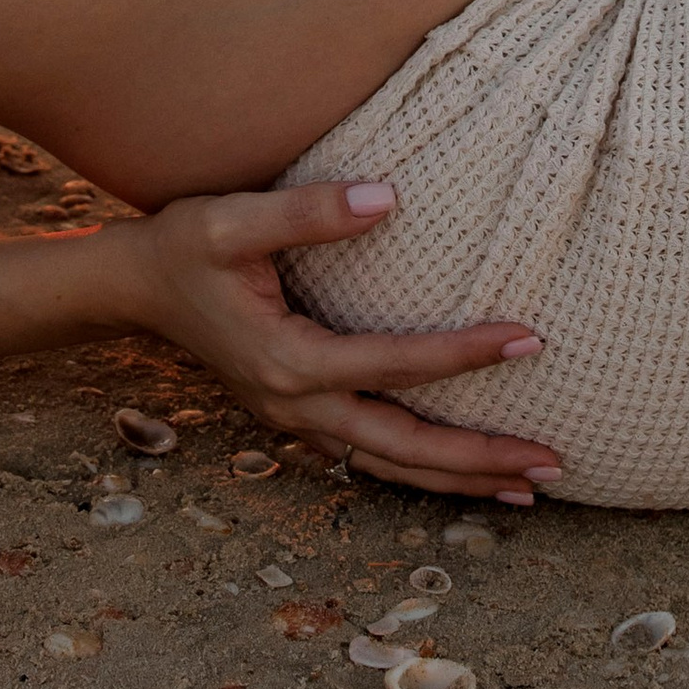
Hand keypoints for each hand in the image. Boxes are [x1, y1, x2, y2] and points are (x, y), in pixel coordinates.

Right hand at [120, 180, 561, 503]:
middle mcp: (296, 406)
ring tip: (529, 489)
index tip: (531, 338)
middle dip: (480, 458)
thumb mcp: (233, 220)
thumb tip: (390, 199)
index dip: (466, 354)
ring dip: (459, 480)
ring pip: (389, 467)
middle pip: (403, 448)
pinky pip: (369, 455)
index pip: (396, 365)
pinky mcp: (295, 416)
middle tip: (555, 461)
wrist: (133, 287)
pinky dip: (420, 472)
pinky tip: (461, 473)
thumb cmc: (183, 245)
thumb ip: (309, 212)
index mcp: (288, 361)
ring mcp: (294, 420)